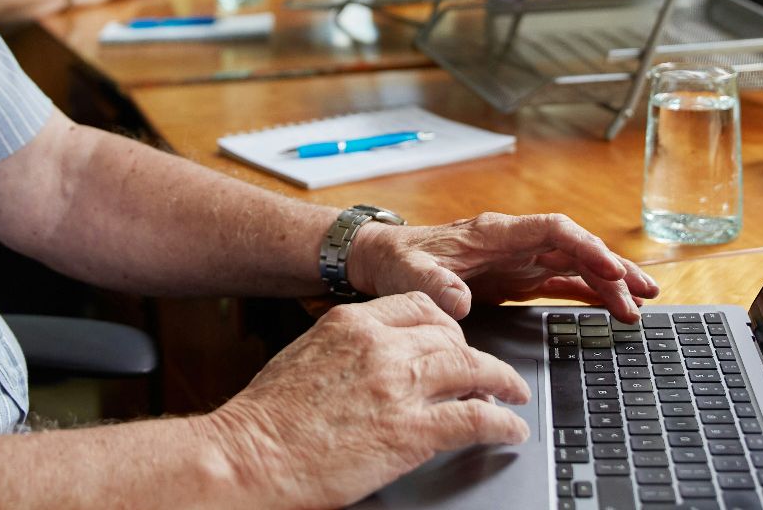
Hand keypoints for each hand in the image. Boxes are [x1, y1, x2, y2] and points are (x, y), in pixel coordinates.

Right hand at [205, 292, 530, 508]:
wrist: (248, 457)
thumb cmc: (265, 420)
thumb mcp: (305, 357)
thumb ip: (348, 350)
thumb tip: (375, 364)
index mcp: (352, 322)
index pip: (420, 306)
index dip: (447, 326)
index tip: (457, 341)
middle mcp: (381, 345)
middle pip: (452, 337)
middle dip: (475, 356)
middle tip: (487, 374)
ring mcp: (399, 386)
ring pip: (473, 370)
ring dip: (502, 383)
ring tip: (514, 395)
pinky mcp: (412, 431)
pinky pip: (475, 419)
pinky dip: (502, 423)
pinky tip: (511, 429)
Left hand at [347, 212, 659, 322]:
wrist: (384, 260)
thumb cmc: (398, 260)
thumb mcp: (409, 274)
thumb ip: (434, 286)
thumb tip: (457, 302)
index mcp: (494, 232)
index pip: (552, 230)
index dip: (585, 246)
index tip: (609, 269)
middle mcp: (514, 242)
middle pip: (576, 248)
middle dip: (612, 268)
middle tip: (645, 294)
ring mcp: (518, 260)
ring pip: (576, 267)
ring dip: (609, 284)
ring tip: (641, 306)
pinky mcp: (517, 279)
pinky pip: (562, 284)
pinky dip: (589, 295)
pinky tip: (613, 309)